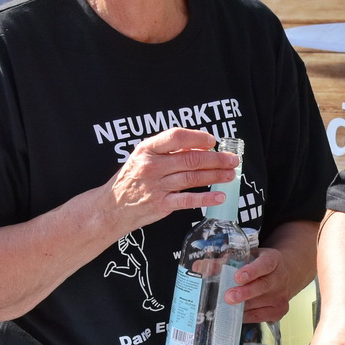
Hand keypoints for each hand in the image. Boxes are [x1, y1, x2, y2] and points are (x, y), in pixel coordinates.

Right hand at [99, 127, 235, 238]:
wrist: (112, 207)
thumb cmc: (132, 178)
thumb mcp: (143, 157)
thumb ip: (168, 151)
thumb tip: (198, 146)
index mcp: (147, 149)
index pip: (175, 137)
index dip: (197, 138)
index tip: (212, 141)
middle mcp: (152, 166)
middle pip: (190, 159)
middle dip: (216, 159)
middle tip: (232, 160)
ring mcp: (157, 186)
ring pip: (192, 178)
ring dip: (216, 176)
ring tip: (230, 175)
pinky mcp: (161, 204)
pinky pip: (188, 200)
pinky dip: (206, 198)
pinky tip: (219, 195)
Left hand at [224, 247, 292, 322]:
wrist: (281, 275)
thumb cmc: (258, 266)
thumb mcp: (245, 258)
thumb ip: (222, 262)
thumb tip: (197, 267)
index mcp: (273, 260)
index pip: (265, 265)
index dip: (252, 271)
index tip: (238, 277)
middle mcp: (280, 278)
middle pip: (263, 286)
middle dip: (245, 293)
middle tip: (229, 297)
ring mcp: (280, 296)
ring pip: (259, 304)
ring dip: (241, 307)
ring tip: (227, 307)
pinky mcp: (279, 311)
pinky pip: (260, 316)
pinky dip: (246, 316)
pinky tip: (236, 313)